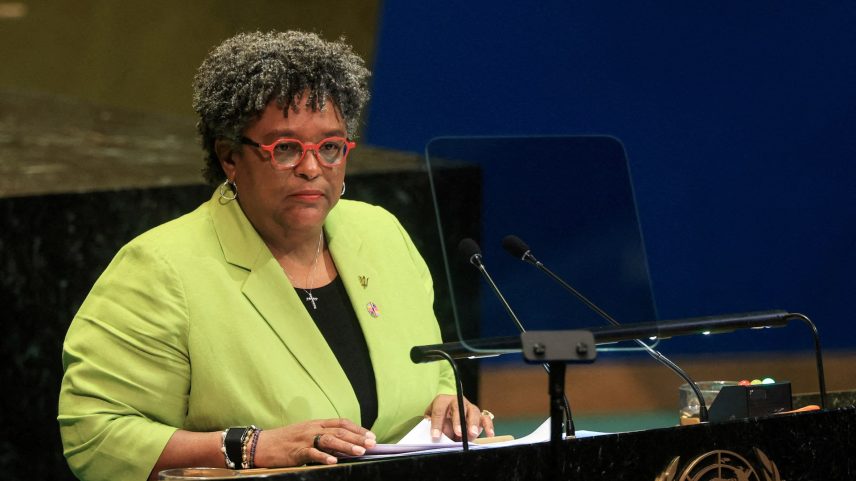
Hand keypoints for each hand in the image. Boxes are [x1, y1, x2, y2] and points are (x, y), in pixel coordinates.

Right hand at [253, 418, 375, 466]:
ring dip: (346, 446)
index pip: (341, 422)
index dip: (357, 428)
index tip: (370, 435)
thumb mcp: (306, 433)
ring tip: (360, 451)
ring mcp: (305, 439)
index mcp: (317, 423)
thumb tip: (343, 444)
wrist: (262, 444)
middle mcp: (313, 428)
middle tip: (372, 443)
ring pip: (329, 440)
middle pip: (339, 431)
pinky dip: (323, 457)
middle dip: (358, 437)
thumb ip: (323, 436)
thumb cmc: (286, 441)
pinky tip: (333, 461)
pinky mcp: (296, 451)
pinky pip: (311, 453)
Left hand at [424, 394, 494, 441]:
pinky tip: (490, 434)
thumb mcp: (430, 419)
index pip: (439, 410)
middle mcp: (457, 401)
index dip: (437, 423)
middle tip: (458, 432)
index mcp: (443, 400)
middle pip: (459, 408)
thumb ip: (431, 425)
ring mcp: (469, 407)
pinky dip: (488, 426)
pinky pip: (485, 418)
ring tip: (471, 434)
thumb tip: (435, 434)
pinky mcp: (479, 415)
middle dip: (458, 421)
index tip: (435, 435)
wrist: (447, 414)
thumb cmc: (439, 417)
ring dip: (473, 423)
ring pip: (473, 411)